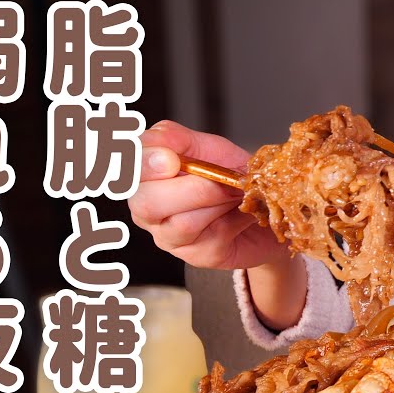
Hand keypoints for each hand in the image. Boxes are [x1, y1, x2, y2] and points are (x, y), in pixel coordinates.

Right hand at [128, 120, 288, 269]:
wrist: (265, 207)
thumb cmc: (229, 176)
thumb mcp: (209, 149)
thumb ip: (180, 140)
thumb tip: (159, 136)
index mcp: (144, 175)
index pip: (128, 168)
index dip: (145, 164)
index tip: (171, 160)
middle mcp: (147, 207)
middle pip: (146, 203)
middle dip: (188, 189)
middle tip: (218, 179)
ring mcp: (168, 235)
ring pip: (181, 223)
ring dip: (216, 202)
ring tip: (236, 191)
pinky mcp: (197, 255)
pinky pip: (210, 237)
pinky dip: (233, 218)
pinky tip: (241, 210)